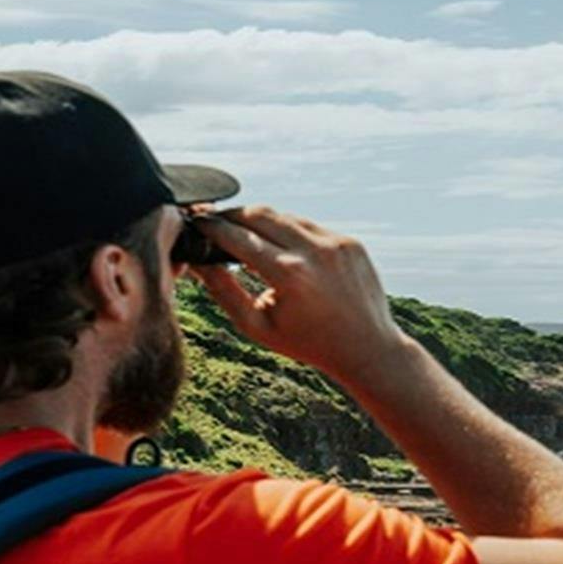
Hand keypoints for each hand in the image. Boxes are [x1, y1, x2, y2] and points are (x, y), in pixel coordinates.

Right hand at [193, 208, 416, 388]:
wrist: (366, 349)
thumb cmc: (306, 342)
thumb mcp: (257, 326)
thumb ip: (224, 291)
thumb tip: (197, 261)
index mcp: (288, 274)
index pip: (238, 236)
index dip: (212, 227)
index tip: (196, 223)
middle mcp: (314, 251)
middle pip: (259, 214)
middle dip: (233, 215)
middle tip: (215, 222)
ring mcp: (336, 243)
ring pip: (286, 217)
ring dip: (261, 221)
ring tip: (244, 234)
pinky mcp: (350, 242)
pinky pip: (311, 227)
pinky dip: (291, 232)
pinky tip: (280, 247)